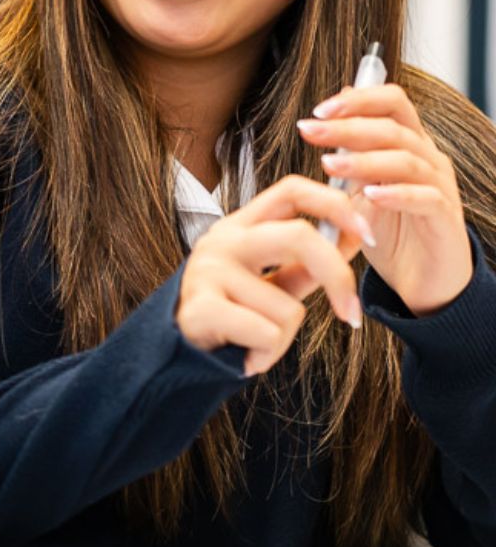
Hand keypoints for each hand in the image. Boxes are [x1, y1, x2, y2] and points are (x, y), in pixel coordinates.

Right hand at [176, 175, 373, 375]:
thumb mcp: (273, 281)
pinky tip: (247, 357)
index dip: (335, 203)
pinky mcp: (200, 307)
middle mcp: (224, 238)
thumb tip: (357, 235)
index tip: (368, 235)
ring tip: (258, 343)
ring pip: (287, 306)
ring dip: (284, 339)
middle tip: (351, 315)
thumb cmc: (233, 312)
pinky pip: (265, 333)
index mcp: (243, 224)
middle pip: (300, 236)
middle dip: (337, 277)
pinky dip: (266, 355)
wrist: (178, 354)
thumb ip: (311, 261)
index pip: (292, 190)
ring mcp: (208, 270)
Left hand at [297, 83, 472, 315]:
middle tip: (310, 131)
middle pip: (393, 127)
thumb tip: (330, 115)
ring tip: (328, 164)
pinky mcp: (445, 219)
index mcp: (410, 145)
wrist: (423, 285)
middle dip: (348, 126)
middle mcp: (429, 160)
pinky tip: (369, 195)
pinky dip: (396, 194)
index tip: (318, 111)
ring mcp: (440, 187)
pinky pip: (425, 198)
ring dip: (363, 160)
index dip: (357, 100)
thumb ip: (351, 154)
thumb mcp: (361, 190)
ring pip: (406, 160)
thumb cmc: (393, 235)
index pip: (392, 102)